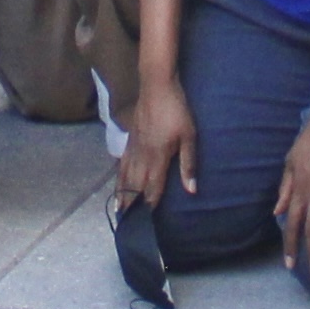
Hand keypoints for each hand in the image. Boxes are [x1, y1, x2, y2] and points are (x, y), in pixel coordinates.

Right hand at [113, 90, 198, 214]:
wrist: (156, 86)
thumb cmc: (177, 110)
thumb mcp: (189, 136)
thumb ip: (188, 164)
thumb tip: (191, 190)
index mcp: (157, 157)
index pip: (152, 187)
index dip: (150, 204)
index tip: (146, 220)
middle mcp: (142, 156)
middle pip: (135, 185)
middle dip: (132, 204)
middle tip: (127, 222)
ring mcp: (133, 147)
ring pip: (126, 175)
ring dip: (123, 193)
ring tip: (119, 209)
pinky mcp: (130, 138)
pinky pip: (122, 162)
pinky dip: (119, 175)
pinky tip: (118, 180)